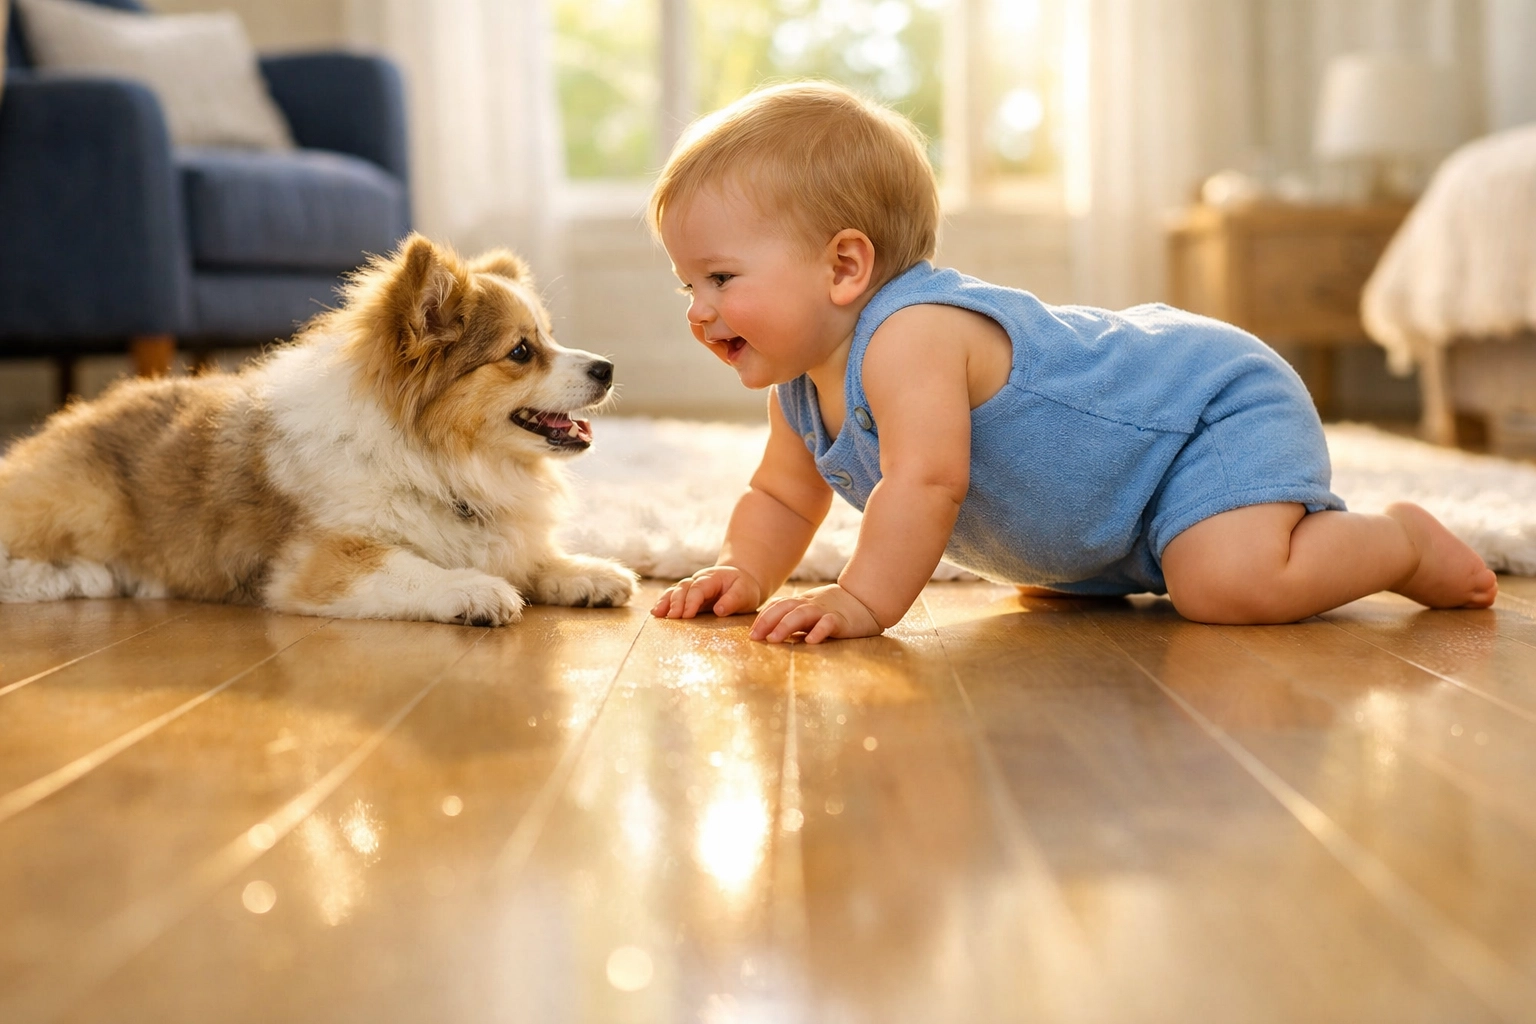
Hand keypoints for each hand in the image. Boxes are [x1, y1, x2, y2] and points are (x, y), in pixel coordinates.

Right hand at [652, 564, 763, 618]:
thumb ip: (733, 600)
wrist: (740, 579)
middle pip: (683, 588)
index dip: (691, 601)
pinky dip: (664, 604)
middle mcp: (697, 580)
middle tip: (672, 617)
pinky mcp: (687, 596)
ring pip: (674, 591)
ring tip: (656, 614)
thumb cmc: (743, 587)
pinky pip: (672, 597)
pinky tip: (656, 613)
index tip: (687, 615)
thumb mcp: (745, 593)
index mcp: (712, 578)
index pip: (698, 588)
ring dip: (665, 602)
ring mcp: (691, 587)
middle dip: (676, 602)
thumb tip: (718, 610)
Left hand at [750, 584, 882, 643]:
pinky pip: (828, 623)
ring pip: (801, 615)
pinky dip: (819, 631)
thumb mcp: (811, 610)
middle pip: (784, 609)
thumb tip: (771, 633)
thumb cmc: (835, 609)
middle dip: (767, 622)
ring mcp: (824, 611)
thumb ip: (794, 619)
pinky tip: (811, 641)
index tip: (752, 634)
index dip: (763, 618)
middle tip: (755, 638)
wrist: (866, 600)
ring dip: (785, 626)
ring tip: (774, 639)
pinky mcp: (840, 620)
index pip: (778, 607)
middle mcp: (810, 605)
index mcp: (802, 603)